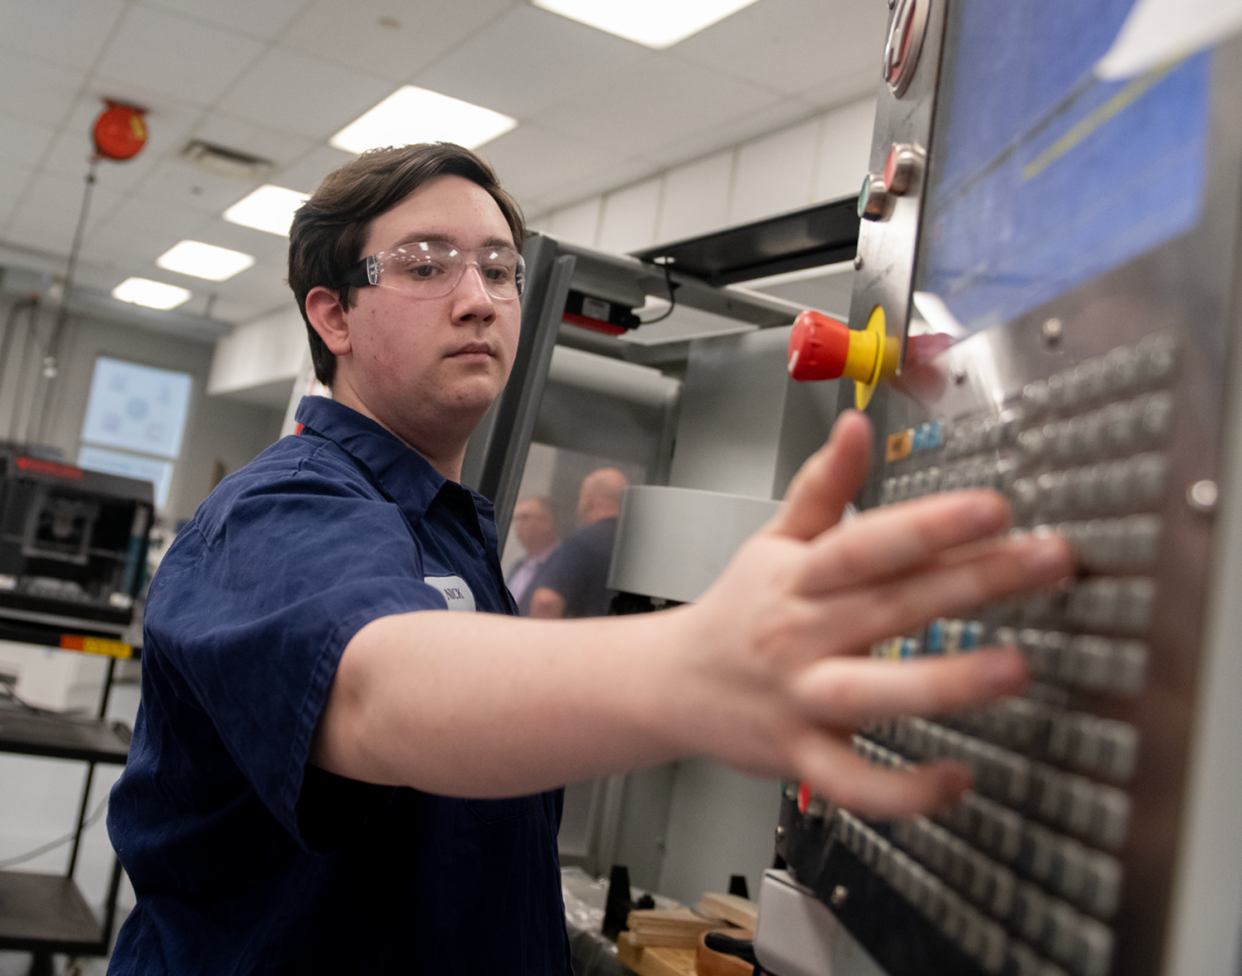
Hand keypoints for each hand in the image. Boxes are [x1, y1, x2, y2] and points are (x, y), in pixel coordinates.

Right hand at [683, 410, 1073, 819]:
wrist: (671, 686)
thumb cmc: (738, 611)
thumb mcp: (773, 540)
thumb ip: (824, 487)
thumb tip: (857, 423)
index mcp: (799, 577)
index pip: (866, 544)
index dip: (928, 524)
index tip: (995, 507)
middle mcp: (801, 635)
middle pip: (891, 605)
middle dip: (974, 581)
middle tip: (1049, 559)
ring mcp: (800, 699)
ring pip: (871, 695)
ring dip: (943, 684)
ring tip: (1013, 669)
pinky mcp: (802, 758)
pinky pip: (853, 783)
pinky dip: (903, 791)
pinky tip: (959, 780)